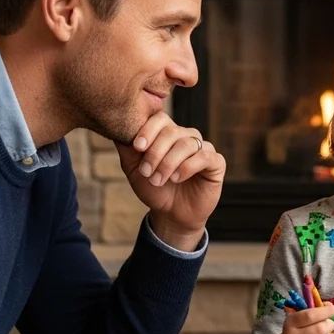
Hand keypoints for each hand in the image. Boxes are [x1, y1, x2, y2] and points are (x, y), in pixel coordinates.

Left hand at [115, 113, 225, 249]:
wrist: (171, 214)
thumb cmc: (154, 189)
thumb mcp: (134, 169)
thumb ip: (127, 148)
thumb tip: (116, 127)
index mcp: (168, 134)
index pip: (160, 119)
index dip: (148, 130)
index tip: (137, 147)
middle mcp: (187, 137)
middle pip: (172, 131)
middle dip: (156, 152)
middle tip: (147, 172)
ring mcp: (203, 148)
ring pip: (186, 144)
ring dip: (168, 164)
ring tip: (158, 180)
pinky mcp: (216, 163)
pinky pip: (204, 156)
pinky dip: (187, 167)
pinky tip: (177, 179)